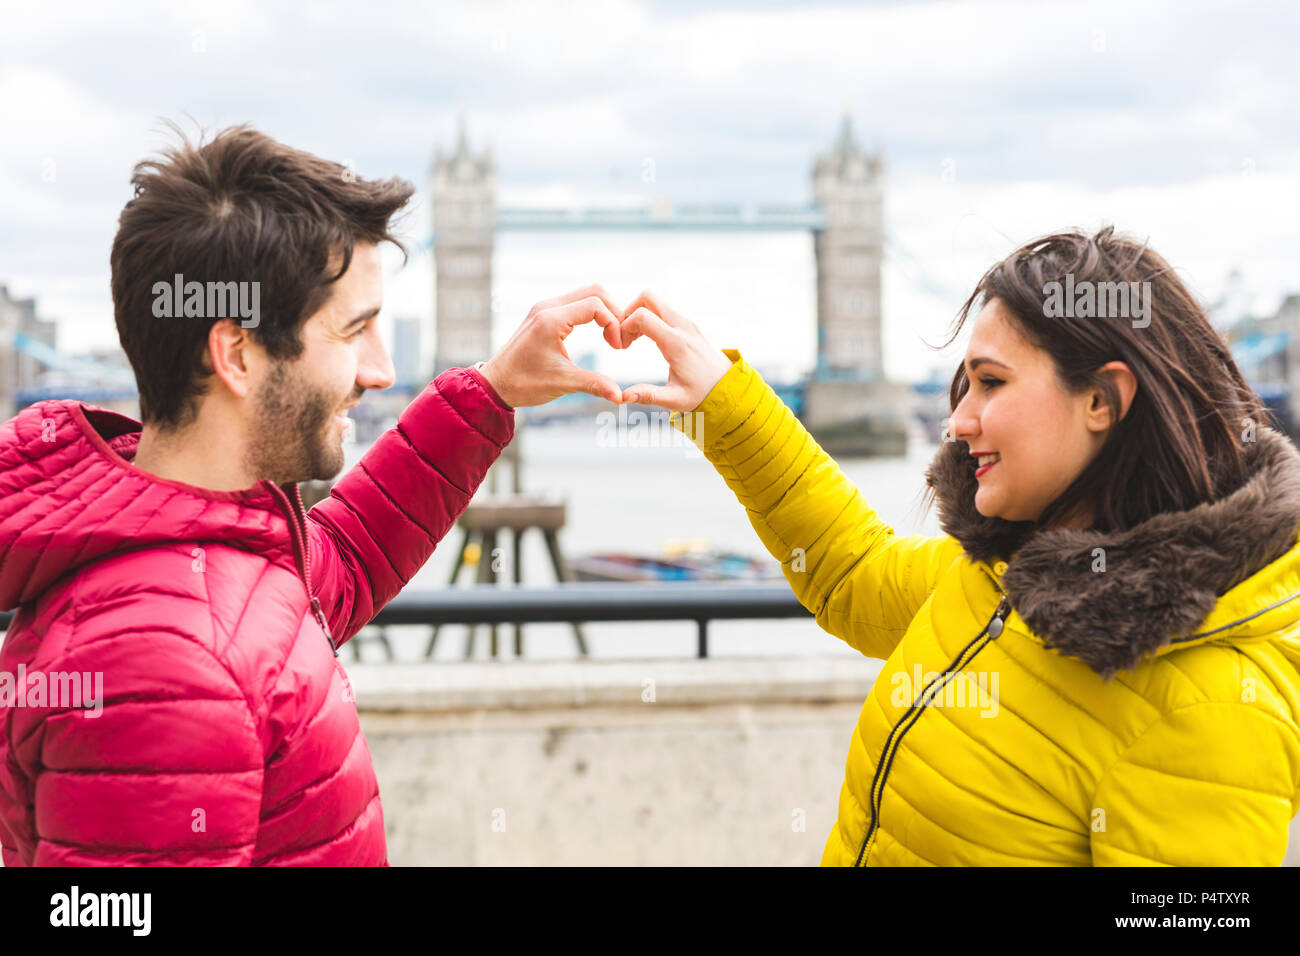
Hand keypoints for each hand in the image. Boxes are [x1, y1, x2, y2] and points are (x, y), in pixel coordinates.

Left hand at [479, 283, 624, 406]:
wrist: (495, 384)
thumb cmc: (524, 383)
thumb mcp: (562, 383)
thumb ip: (594, 384)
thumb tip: (620, 397)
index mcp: (551, 320)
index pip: (596, 305)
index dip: (613, 323)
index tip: (616, 347)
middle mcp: (547, 307)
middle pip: (594, 291)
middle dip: (614, 312)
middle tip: (619, 338)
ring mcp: (545, 308)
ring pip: (586, 294)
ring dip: (604, 311)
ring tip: (611, 337)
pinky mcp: (544, 313)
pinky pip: (575, 302)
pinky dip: (592, 312)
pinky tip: (598, 333)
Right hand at [618, 290, 732, 411]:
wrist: (728, 386)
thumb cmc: (702, 394)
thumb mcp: (675, 400)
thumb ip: (649, 396)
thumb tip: (623, 397)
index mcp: (677, 343)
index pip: (642, 316)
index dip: (624, 326)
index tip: (621, 346)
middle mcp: (683, 326)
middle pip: (647, 297)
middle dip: (629, 312)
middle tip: (624, 337)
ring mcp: (687, 322)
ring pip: (654, 300)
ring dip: (638, 314)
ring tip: (633, 340)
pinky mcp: (688, 324)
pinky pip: (663, 309)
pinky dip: (649, 317)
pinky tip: (646, 338)